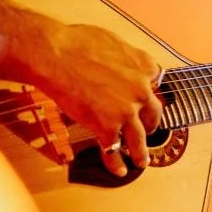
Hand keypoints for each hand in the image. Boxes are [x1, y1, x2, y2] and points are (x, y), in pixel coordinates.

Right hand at [30, 20, 162, 176]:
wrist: (55, 55)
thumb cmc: (76, 42)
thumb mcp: (113, 42)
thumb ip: (125, 58)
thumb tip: (122, 64)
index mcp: (144, 66)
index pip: (156, 83)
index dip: (148, 93)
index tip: (146, 98)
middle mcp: (141, 90)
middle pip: (153, 113)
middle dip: (150, 123)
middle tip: (147, 128)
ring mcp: (126, 111)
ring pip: (140, 138)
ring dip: (141, 152)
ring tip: (142, 160)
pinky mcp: (107, 127)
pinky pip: (113, 150)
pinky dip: (116, 163)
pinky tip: (119, 169)